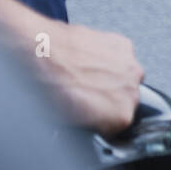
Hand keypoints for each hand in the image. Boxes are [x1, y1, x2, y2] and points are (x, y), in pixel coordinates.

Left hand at [34, 21, 144, 136]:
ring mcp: (129, 68)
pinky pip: (119, 55)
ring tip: (83, 73)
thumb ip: (91, 123)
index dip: (102, 119)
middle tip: (84, 91)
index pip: (118, 124)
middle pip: (124, 99)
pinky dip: (106, 56)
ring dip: (109, 76)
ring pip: (124, 77)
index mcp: (121, 117)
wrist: (40, 54)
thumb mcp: (69, 121)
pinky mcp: (123, 45)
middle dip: (107, 96)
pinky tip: (86, 59)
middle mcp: (130, 92)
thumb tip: (88, 120)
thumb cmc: (49, 85)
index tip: (90, 113)